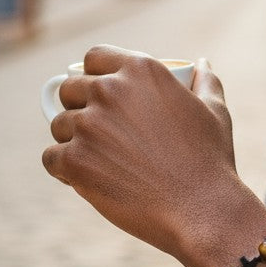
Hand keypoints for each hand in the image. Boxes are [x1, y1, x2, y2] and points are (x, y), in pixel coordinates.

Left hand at [41, 46, 238, 255]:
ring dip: (70, 140)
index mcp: (140, 69)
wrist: (201, 209)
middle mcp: (110, 89)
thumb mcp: (214, 111)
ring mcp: (89, 124)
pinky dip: (62, 169)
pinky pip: (51, 157)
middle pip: (71, 89)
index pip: (94, 57)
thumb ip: (205, 81)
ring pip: (59, 124)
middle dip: (78, 107)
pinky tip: (78, 177)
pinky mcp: (75, 159)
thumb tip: (202, 63)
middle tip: (97, 133)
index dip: (93, 74)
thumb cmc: (210, 162)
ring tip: (94, 160)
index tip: (98, 94)